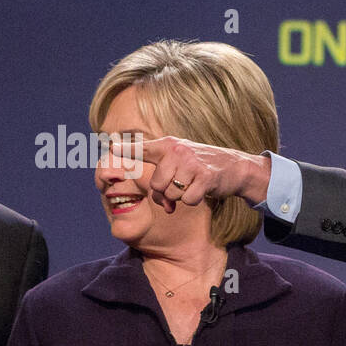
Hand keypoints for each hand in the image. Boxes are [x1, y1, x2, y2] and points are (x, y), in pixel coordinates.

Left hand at [110, 136, 271, 212]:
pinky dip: (194, 200)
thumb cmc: (200, 166)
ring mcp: (192, 163)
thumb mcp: (177, 159)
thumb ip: (158, 171)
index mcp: (167, 145)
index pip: (142, 148)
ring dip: (181, 197)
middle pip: (157, 185)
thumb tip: (155, 195)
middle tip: (178, 188)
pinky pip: (188, 199)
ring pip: (172, 194)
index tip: (111, 145)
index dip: (126, 149)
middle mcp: (177, 151)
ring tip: (191, 186)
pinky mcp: (206, 177)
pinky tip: (202, 191)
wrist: (234, 167)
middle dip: (166, 193)